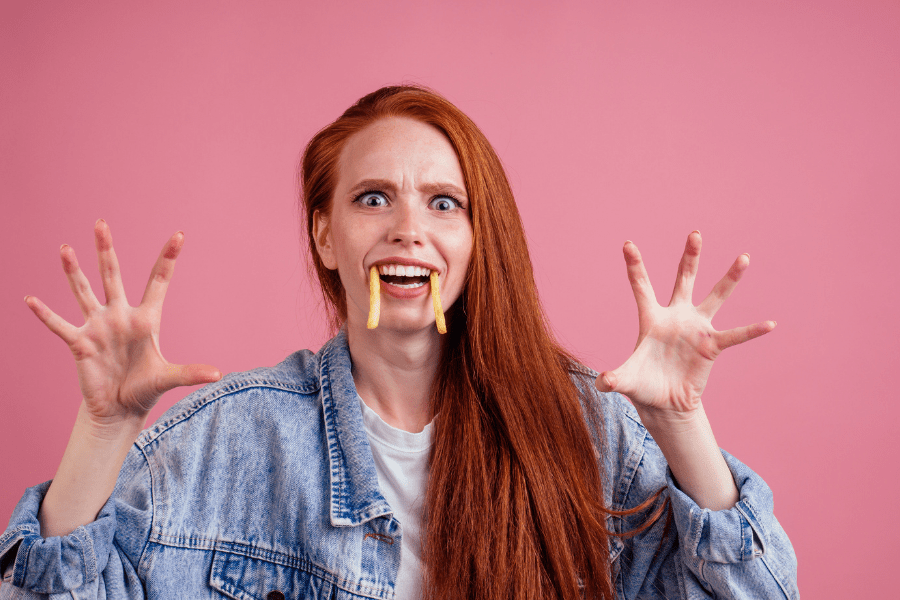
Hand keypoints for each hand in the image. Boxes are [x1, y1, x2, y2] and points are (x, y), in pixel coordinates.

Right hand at [25, 219, 220, 427]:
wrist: (120, 409)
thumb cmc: (145, 389)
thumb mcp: (168, 378)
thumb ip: (190, 373)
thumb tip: (218, 374)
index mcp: (146, 319)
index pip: (158, 281)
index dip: (168, 258)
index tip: (180, 234)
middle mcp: (120, 316)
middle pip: (112, 275)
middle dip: (106, 250)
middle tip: (101, 223)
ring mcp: (98, 327)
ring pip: (84, 292)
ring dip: (74, 272)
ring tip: (65, 249)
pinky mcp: (80, 343)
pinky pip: (59, 325)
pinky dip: (45, 314)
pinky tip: (30, 300)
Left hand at [595, 231, 774, 417]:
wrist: (665, 402)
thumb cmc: (643, 386)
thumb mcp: (627, 380)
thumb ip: (614, 379)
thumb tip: (602, 382)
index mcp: (651, 319)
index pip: (641, 287)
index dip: (635, 266)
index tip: (627, 244)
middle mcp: (676, 316)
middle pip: (684, 279)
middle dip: (690, 257)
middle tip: (695, 233)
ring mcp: (696, 328)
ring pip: (715, 296)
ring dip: (730, 278)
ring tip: (744, 257)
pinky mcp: (711, 345)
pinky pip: (734, 336)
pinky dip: (751, 331)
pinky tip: (770, 324)